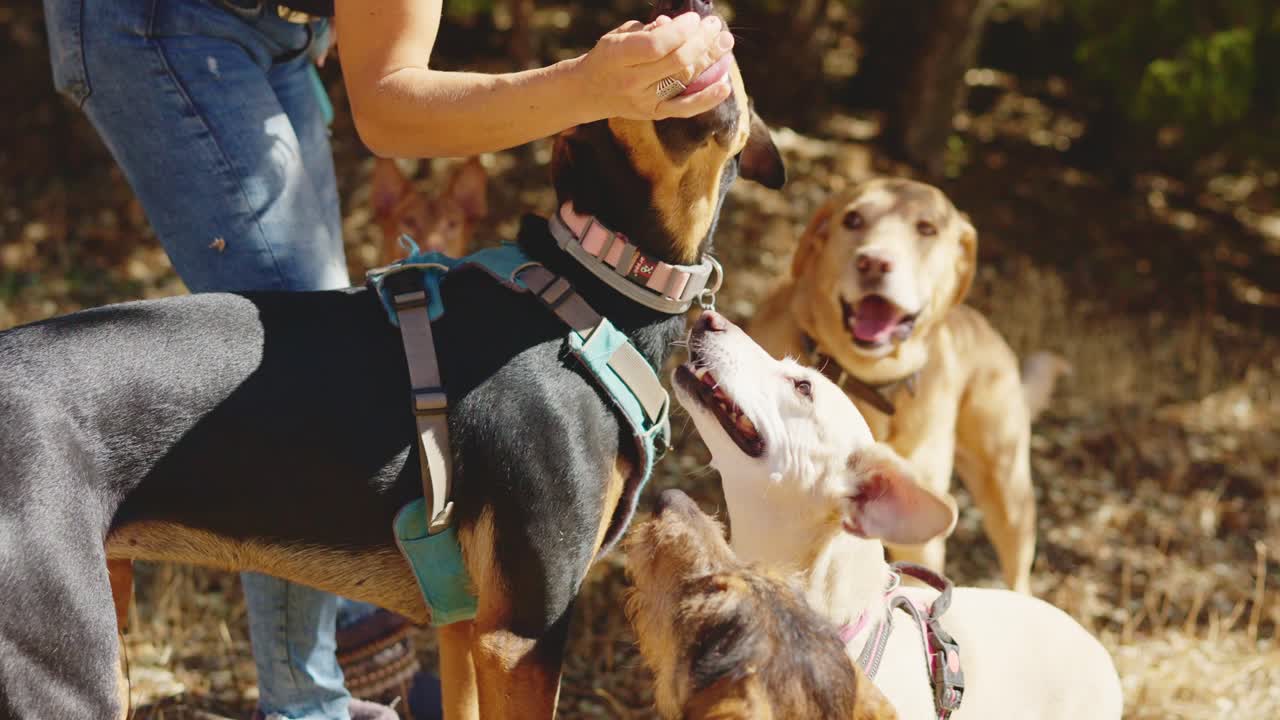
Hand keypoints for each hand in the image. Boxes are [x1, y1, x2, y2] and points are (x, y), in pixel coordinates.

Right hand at [574, 12, 735, 120]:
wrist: (588, 92)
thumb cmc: (608, 56)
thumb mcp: (619, 35)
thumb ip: (648, 30)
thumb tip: (677, 24)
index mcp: (618, 56)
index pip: (656, 45)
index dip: (680, 30)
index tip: (694, 18)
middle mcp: (631, 81)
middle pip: (676, 62)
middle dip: (702, 41)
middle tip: (716, 26)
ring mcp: (644, 101)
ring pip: (684, 81)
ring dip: (710, 60)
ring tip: (726, 43)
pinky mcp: (654, 114)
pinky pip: (684, 109)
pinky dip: (707, 98)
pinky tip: (725, 86)